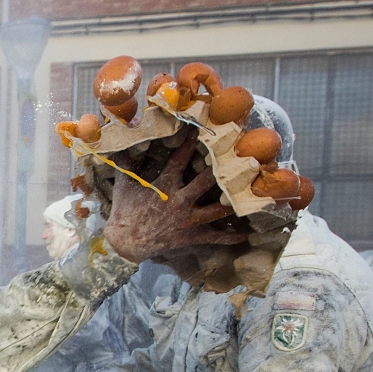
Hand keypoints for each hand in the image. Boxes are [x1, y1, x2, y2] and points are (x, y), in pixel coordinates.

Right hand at [103, 128, 246, 263]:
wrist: (125, 242)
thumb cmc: (124, 213)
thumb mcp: (123, 186)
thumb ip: (126, 165)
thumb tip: (121, 145)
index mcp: (165, 185)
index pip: (179, 159)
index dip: (189, 142)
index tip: (200, 129)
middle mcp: (179, 200)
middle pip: (206, 181)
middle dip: (221, 170)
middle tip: (238, 159)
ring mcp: (187, 219)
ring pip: (217, 209)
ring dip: (233, 203)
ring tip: (250, 195)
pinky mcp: (190, 235)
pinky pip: (213, 236)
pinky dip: (229, 237)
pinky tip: (244, 235)